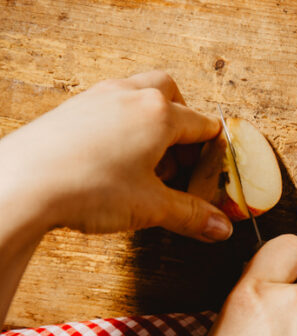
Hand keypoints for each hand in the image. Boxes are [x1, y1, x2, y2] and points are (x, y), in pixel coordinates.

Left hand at [0, 71, 231, 241]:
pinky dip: (121, 122)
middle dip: (183, 118)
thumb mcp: (151, 207)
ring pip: (137, 92)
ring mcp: (98, 98)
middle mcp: (130, 96)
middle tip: (181, 154)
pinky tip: (114, 157)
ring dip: (150, 118)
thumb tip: (219, 227)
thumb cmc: (87, 188)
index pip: (203, 124)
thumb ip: (191, 215)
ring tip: (148, 158)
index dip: (213, 150)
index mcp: (160, 115)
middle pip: (171, 92)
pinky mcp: (71, 108)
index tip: (212, 169)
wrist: (22, 184)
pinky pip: (108, 104)